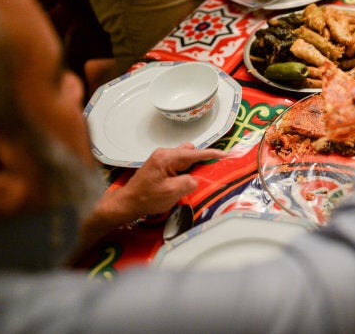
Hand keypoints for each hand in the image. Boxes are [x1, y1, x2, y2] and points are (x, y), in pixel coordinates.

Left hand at [76, 143, 227, 254]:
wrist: (127, 203)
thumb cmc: (147, 198)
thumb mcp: (172, 193)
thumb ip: (188, 182)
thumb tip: (195, 178)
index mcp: (167, 157)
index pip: (195, 153)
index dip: (212, 154)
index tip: (226, 155)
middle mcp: (164, 154)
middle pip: (189, 151)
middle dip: (201, 159)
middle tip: (210, 171)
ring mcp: (161, 159)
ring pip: (184, 157)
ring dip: (192, 165)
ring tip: (197, 178)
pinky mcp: (159, 165)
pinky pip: (178, 163)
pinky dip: (185, 169)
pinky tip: (186, 180)